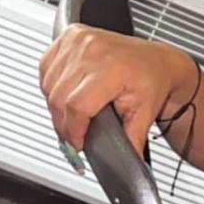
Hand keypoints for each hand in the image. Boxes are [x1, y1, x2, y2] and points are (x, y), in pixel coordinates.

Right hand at [39, 24, 193, 155]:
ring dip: (56, 107)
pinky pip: (46, 68)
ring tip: (72, 119)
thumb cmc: (153, 83)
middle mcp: (92, 49)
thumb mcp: (144, 116)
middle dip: (64, 125)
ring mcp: (78, 40)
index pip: (77, 106)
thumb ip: (129, 142)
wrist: (157, 62)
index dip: (73, 131)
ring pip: (49, 85)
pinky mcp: (69, 35)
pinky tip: (65, 95)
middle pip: (59, 98)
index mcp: (112, 68)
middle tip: (74, 138)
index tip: (77, 145)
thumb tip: (122, 168)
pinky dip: (51, 86)